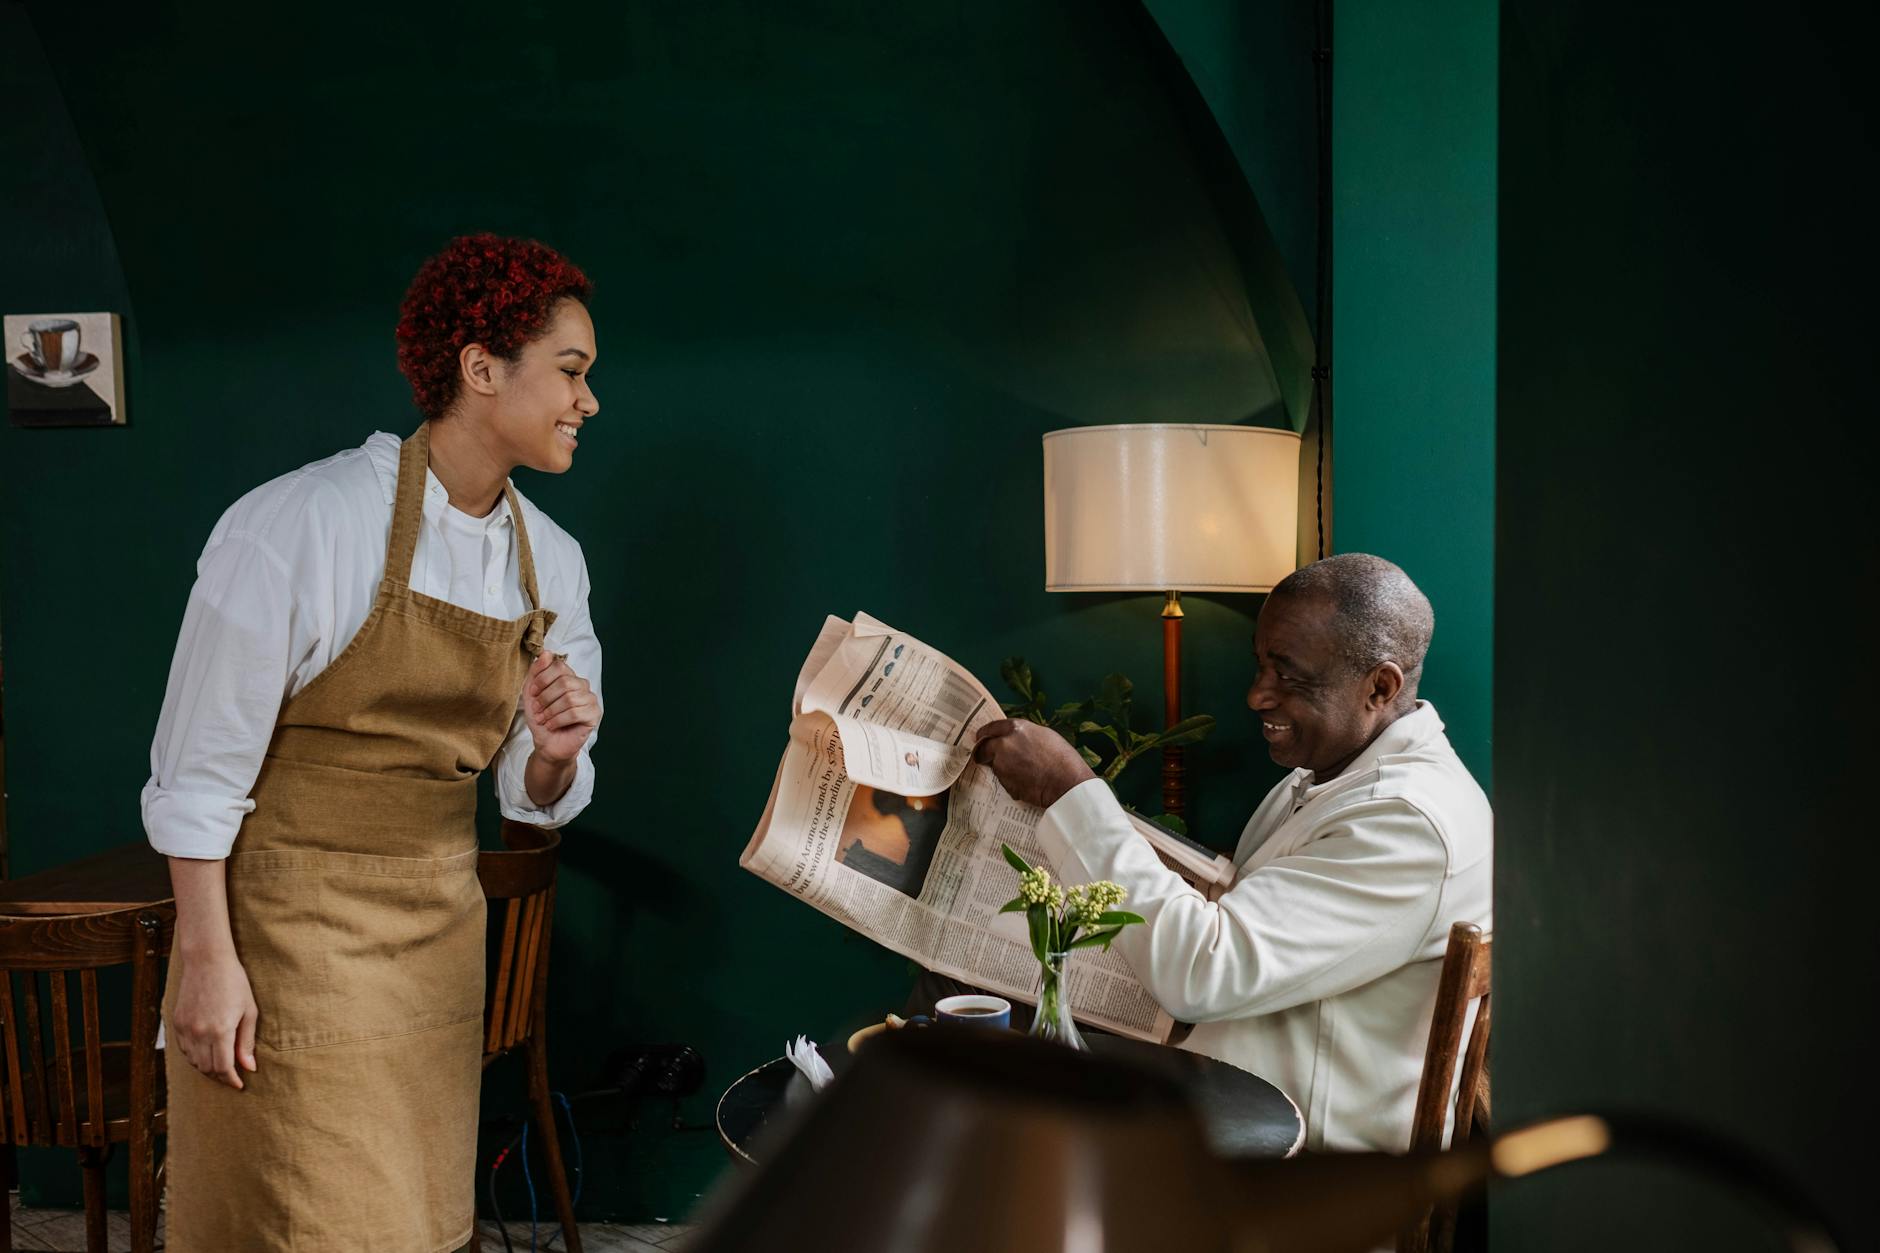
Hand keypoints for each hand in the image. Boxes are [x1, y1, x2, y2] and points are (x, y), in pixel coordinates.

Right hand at [171, 951, 258, 1089]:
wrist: (207, 961)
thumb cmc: (234, 983)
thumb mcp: (249, 1011)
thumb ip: (246, 1042)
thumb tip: (249, 1067)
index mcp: (220, 1031)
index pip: (223, 1068)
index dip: (231, 1080)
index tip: (239, 1084)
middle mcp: (199, 1033)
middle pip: (207, 1068)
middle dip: (220, 1076)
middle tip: (233, 1076)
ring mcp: (185, 1028)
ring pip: (193, 1061)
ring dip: (207, 1068)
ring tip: (221, 1065)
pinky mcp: (176, 1023)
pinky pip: (184, 1049)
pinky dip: (195, 1056)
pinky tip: (206, 1052)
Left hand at [523, 651, 601, 763]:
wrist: (547, 743)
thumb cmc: (541, 718)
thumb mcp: (531, 693)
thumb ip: (536, 671)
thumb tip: (546, 652)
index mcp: (569, 677)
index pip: (559, 666)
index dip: (543, 679)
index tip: (533, 693)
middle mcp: (582, 685)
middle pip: (565, 682)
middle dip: (546, 697)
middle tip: (538, 709)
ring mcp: (590, 699)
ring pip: (570, 698)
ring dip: (551, 711)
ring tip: (544, 719)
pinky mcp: (594, 715)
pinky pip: (575, 712)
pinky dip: (558, 720)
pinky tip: (552, 725)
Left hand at [972, 719, 1096, 809]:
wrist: (1066, 782)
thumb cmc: (1062, 758)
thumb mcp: (1044, 735)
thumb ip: (1024, 735)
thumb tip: (1015, 739)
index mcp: (1015, 728)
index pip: (991, 728)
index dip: (985, 733)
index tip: (981, 737)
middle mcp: (1004, 744)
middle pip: (984, 747)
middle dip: (985, 752)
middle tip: (990, 757)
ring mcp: (1001, 764)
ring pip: (995, 765)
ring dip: (1002, 768)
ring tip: (1022, 772)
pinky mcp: (1004, 782)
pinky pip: (1003, 780)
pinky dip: (1010, 781)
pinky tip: (1026, 782)